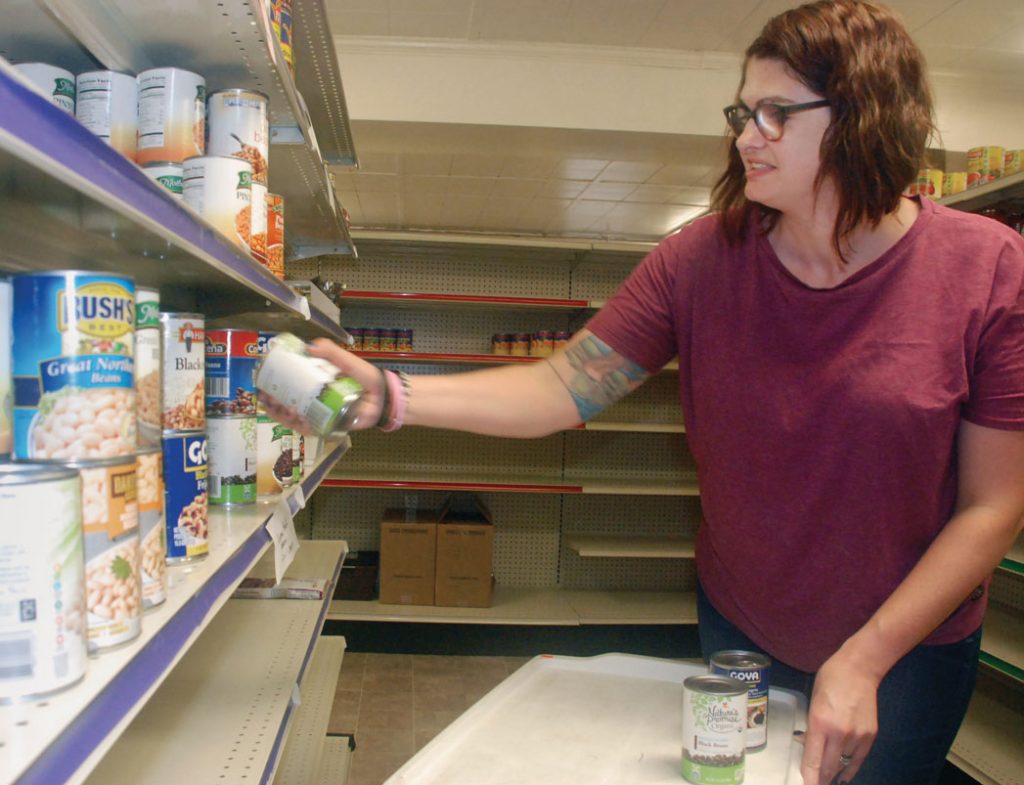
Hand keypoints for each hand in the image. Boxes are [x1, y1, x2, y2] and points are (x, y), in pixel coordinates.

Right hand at [257, 339, 385, 434]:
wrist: (383, 395)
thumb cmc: (364, 376)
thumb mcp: (346, 360)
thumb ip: (331, 351)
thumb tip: (309, 346)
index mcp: (314, 384)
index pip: (288, 386)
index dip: (273, 386)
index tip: (262, 382)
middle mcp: (313, 400)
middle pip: (286, 405)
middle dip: (272, 403)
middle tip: (265, 397)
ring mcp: (319, 415)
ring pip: (294, 419)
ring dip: (281, 415)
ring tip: (276, 407)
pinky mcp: (328, 427)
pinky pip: (310, 429)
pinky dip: (300, 426)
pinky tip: (293, 419)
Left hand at [800, 650, 880, 784]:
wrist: (859, 669)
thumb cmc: (830, 680)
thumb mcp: (813, 702)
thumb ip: (811, 726)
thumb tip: (806, 745)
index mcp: (820, 722)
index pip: (813, 759)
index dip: (809, 778)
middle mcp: (839, 733)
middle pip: (829, 766)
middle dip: (820, 778)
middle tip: (815, 782)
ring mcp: (857, 736)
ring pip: (843, 764)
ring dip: (834, 770)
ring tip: (827, 773)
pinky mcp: (870, 736)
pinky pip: (858, 760)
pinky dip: (850, 769)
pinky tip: (844, 775)